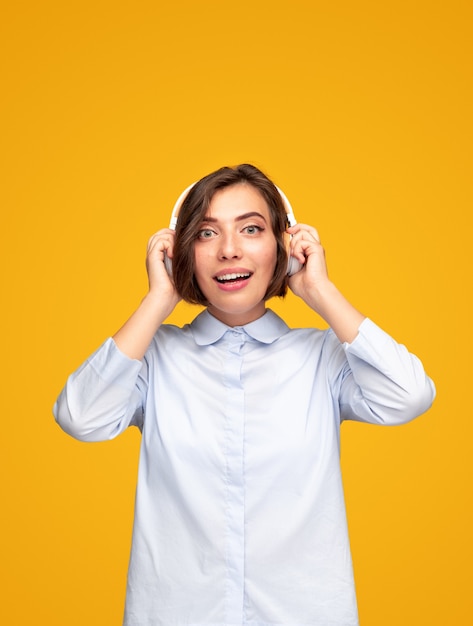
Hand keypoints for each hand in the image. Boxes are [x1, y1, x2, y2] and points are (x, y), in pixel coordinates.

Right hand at [146, 228, 180, 306]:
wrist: (165, 299)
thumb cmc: (175, 290)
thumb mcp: (183, 271)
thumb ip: (185, 260)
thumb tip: (196, 250)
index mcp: (159, 257)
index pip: (165, 237)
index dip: (175, 237)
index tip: (185, 244)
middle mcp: (154, 254)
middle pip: (161, 232)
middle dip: (173, 234)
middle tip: (181, 247)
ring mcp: (152, 255)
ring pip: (161, 234)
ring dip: (172, 239)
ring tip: (177, 252)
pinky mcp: (152, 257)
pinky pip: (160, 241)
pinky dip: (169, 245)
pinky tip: (173, 256)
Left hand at [287, 223, 364, 341]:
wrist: (312, 291)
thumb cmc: (303, 285)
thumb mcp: (289, 271)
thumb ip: (286, 261)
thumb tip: (278, 255)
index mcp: (308, 253)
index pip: (303, 235)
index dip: (294, 231)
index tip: (285, 234)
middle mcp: (314, 248)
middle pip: (307, 228)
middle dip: (295, 227)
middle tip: (287, 233)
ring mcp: (316, 248)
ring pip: (303, 232)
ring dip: (294, 242)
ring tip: (294, 255)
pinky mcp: (317, 249)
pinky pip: (303, 241)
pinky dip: (297, 250)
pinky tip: (299, 260)